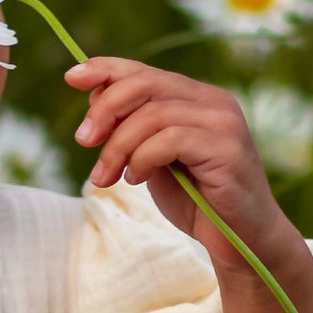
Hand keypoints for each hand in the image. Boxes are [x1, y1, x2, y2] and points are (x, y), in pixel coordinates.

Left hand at [66, 52, 312, 312]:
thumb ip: (132, 130)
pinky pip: (170, 140)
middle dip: (105, 110)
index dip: (106, 70)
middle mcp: (214, 102)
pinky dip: (143, 158)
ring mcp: (224, 123)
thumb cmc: (197, 203)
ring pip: (153, 115)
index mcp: (197, 99)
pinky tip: (136, 179)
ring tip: (105, 177)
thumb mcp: (153, 161)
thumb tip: (93, 97)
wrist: (241, 242)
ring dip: (118, 147)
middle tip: (83, 141)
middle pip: (145, 84)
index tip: (72, 78)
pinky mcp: (227, 150)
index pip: (145, 72)